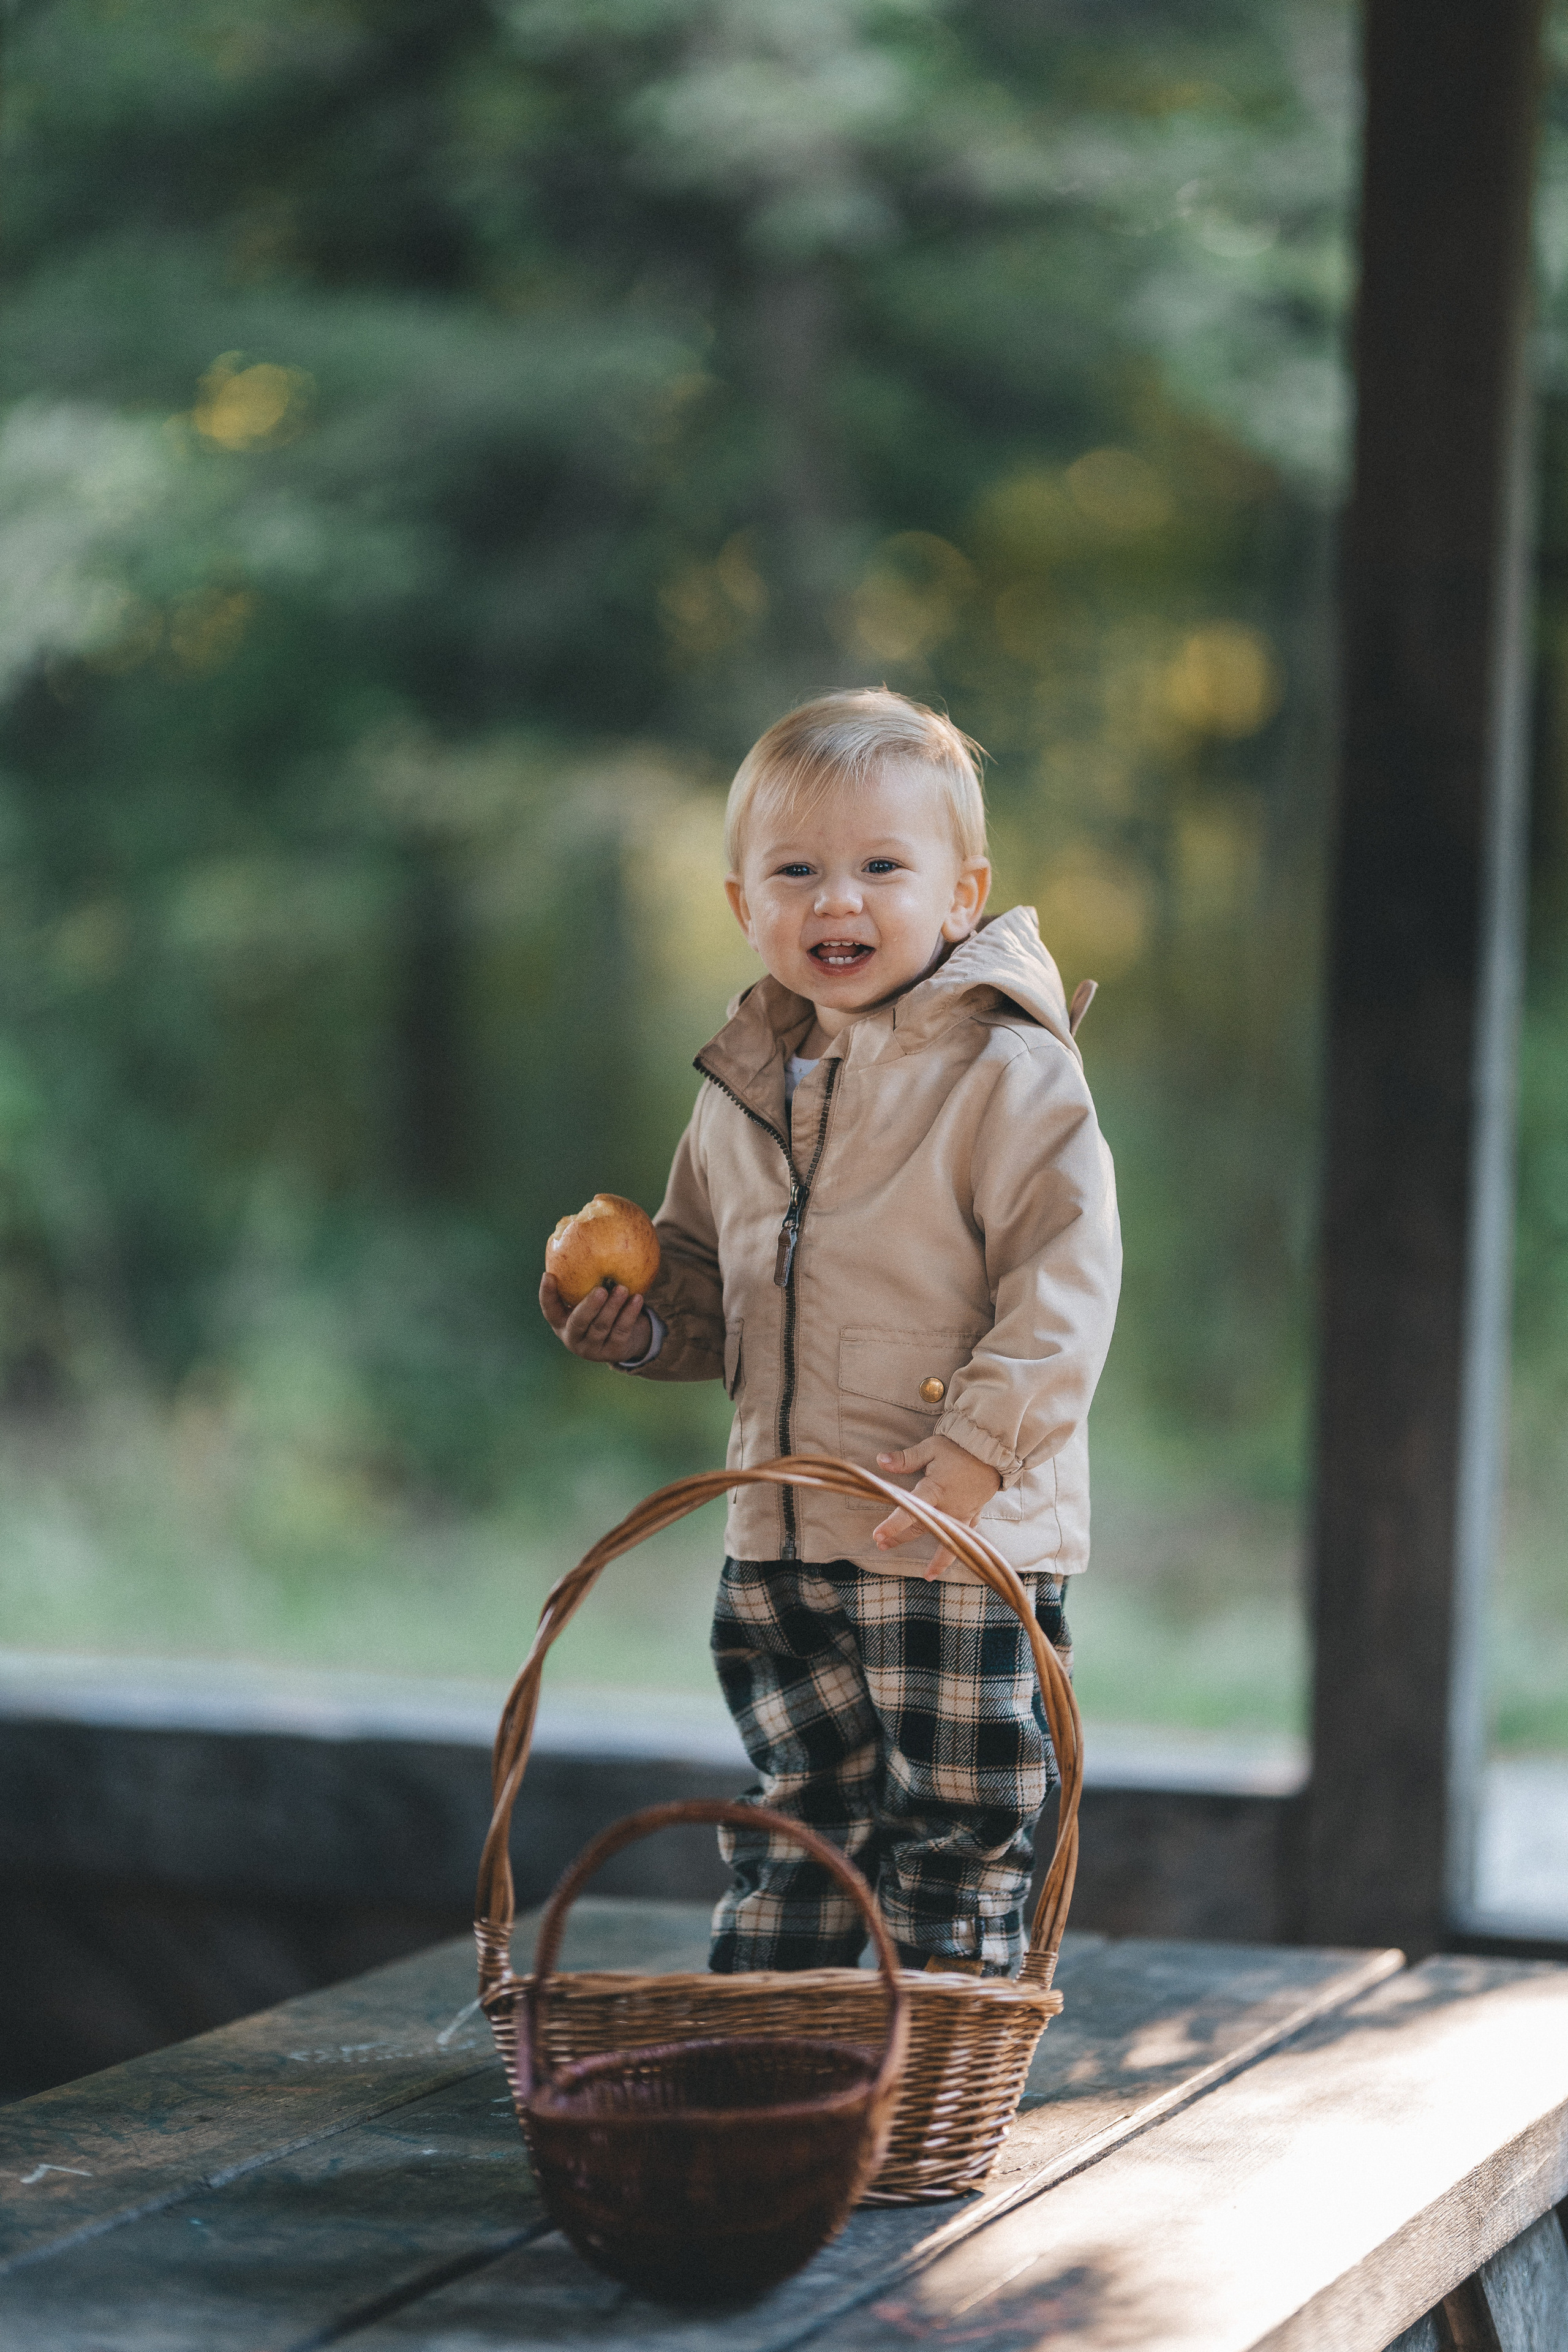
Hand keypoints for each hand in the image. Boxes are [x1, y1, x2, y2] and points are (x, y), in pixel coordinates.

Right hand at [539, 1271, 651, 1363]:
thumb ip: (586, 1279)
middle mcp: (573, 1337)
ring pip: (601, 1327)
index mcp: (562, 1322)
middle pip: (578, 1322)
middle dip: (589, 1306)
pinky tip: (637, 1298)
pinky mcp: (613, 1352)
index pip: (550, 1309)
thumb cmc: (603, 1308)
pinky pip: (621, 1330)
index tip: (548, 1275)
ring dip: (613, 1307)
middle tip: (601, 1290)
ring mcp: (593, 1348)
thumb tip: (588, 1231)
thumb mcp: (590, 1296)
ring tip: (622, 1289)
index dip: (547, 1294)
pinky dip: (629, 1314)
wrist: (625, 1338)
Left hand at [872, 1433, 1001, 1578]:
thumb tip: (880, 1461)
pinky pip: (966, 1536)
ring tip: (927, 1575)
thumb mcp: (930, 1448)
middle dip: (901, 1538)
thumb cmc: (959, 1447)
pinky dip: (959, 1547)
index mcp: (935, 1489)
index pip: (911, 1510)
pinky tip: (955, 1556)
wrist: (993, 1449)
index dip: (893, 1525)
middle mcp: (949, 1506)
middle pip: (922, 1528)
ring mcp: (964, 1513)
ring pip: (948, 1541)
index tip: (877, 1536)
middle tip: (881, 1546)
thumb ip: (906, 1459)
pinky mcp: (975, 1514)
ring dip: (936, 1559)